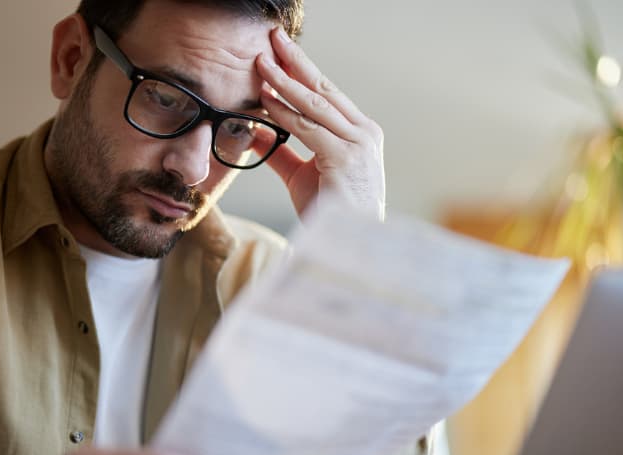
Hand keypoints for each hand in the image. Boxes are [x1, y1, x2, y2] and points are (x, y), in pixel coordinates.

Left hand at [257, 27, 385, 220]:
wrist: (349, 246)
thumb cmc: (331, 215)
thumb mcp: (302, 176)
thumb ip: (283, 152)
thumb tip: (257, 131)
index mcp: (360, 134)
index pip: (327, 95)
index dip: (302, 71)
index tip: (280, 53)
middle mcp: (364, 134)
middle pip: (324, 89)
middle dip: (296, 62)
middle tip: (273, 40)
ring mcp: (359, 145)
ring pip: (316, 104)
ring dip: (285, 81)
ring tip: (262, 63)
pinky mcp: (346, 158)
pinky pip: (308, 129)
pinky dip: (285, 112)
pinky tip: (265, 100)